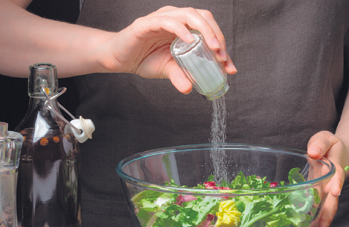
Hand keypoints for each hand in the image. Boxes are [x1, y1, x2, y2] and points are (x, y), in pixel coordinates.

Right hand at [99, 6, 236, 93]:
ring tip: (212, 47)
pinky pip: (167, 21)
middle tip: (222, 55)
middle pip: (203, 17)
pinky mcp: (146, 23)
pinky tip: (189, 41)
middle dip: (217, 35)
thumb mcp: (168, 70)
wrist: (119, 59)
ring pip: (189, 14)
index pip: (209, 28)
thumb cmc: (144, 59)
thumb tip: (191, 89)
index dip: (221, 44)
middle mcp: (175, 18)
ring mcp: (162, 18)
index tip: (228, 65)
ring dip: (204, 30)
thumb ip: (181, 76)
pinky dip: (181, 29)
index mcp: (184, 27)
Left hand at [306, 131, 348, 226]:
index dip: (335, 183)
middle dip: (326, 217)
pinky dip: (313, 226)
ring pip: (324, 211)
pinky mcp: (317, 197)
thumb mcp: (325, 137)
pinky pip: (317, 212)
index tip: (334, 192)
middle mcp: (330, 184)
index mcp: (333, 168)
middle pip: (331, 202)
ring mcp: (324, 192)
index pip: (335, 176)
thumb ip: (320, 142)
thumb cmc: (329, 145)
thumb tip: (312, 152)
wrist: (336, 152)